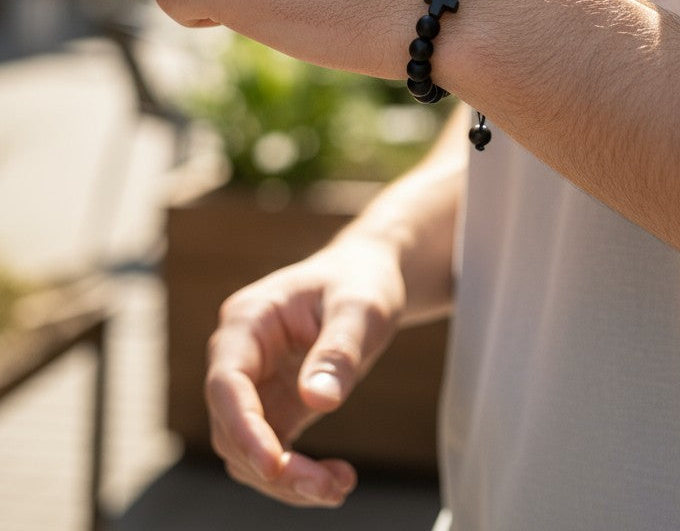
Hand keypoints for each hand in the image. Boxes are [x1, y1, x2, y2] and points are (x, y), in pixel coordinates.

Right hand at [204, 234, 405, 506]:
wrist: (367, 276)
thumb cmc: (360, 282)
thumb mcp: (361, 309)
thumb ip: (338, 351)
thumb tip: (318, 402)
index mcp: (248, 320)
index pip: (226, 383)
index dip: (243, 428)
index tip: (274, 465)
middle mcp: (239, 354)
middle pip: (231, 427)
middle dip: (273, 467)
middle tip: (330, 489)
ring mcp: (253, 383)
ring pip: (245, 451)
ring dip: (286, 481)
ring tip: (339, 487)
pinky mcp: (272, 406)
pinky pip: (270, 452)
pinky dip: (296, 475)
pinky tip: (336, 480)